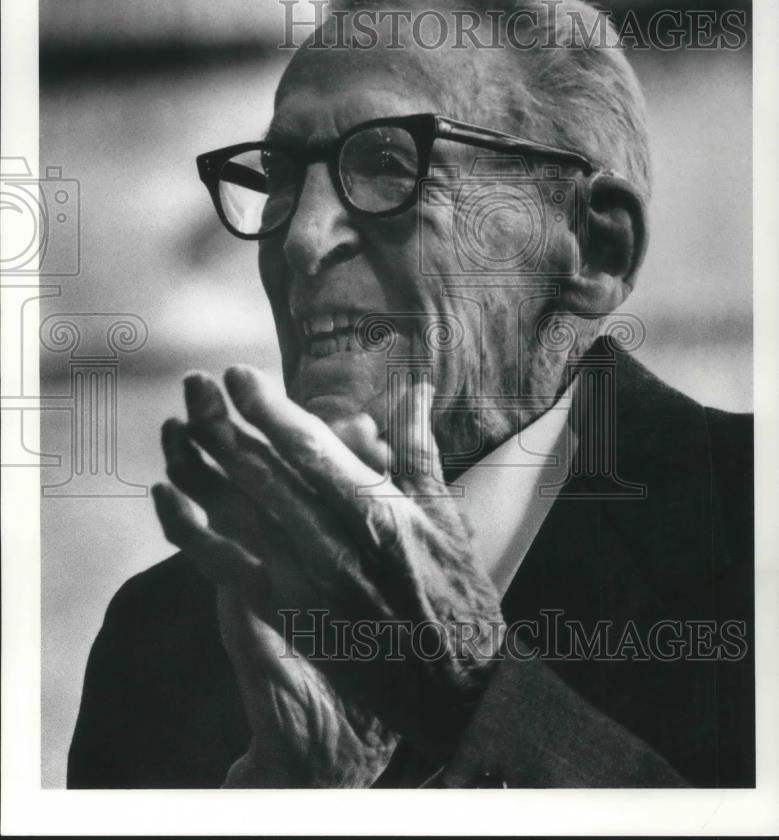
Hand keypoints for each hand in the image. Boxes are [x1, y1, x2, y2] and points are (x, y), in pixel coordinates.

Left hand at [153, 366, 504, 763]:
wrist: (449, 690)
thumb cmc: (455, 595)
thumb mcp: (447, 517)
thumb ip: (419, 448)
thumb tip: (415, 385)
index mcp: (379, 513)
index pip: (311, 449)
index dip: (268, 408)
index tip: (238, 374)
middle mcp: (334, 544)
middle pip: (262, 473)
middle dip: (221, 423)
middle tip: (194, 383)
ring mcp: (304, 582)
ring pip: (235, 513)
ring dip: (198, 466)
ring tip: (173, 428)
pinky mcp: (284, 614)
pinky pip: (223, 566)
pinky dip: (189, 528)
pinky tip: (165, 495)